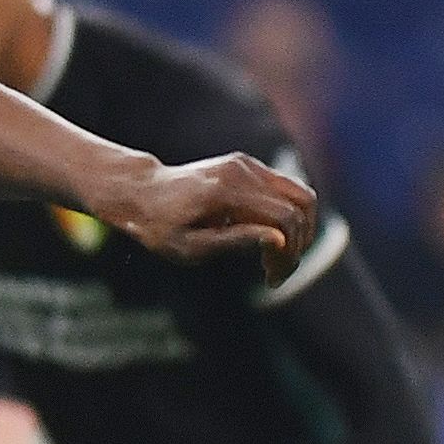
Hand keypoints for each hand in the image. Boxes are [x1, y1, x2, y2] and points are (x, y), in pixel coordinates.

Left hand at [95, 153, 315, 282]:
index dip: (289, 252)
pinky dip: (286, 217)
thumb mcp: (188, 247)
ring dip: (297, 230)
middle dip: (299, 242)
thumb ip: (234, 241)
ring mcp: (247, 164)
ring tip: (272, 260)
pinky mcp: (248, 165)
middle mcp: (242, 171)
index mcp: (227, 192)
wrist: (140, 193)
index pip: (285, 218)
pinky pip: (285, 191)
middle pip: (303, 203)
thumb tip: (277, 239)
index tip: (272, 279)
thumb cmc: (159, 227)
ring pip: (301, 195)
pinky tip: (264, 241)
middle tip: (275, 272)